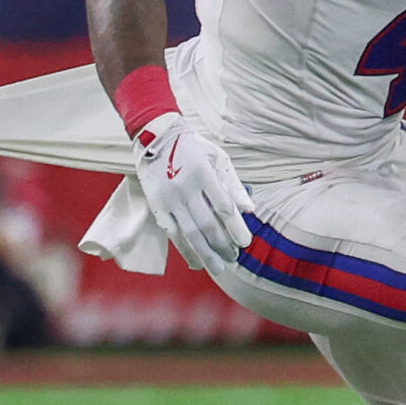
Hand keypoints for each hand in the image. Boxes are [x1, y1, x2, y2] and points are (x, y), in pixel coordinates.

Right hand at [132, 113, 253, 274]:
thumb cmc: (192, 148)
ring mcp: (169, 198)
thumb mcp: (217, 159)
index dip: (236, 227)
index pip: (223, 207)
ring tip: (219, 267)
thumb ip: (233, 185)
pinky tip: (196, 261)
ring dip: (206, 253)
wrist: (155, 137)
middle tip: (235, 258)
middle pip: (207, 224)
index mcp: (203, 173)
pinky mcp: (157, 205)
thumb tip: (250, 210)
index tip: (246, 242)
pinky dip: (184, 249)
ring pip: (189, 232)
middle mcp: (185, 188)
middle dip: (223, 245)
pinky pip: (172, 232)